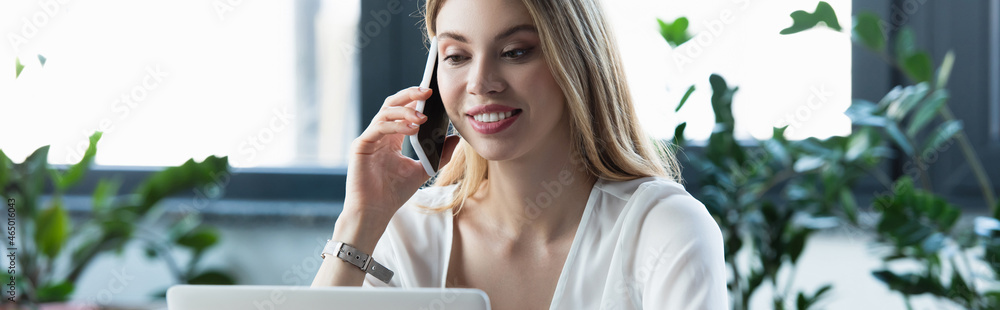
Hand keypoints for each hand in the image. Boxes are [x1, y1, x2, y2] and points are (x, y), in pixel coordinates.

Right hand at [344, 87, 459, 224]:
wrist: (375, 212)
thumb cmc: (393, 193)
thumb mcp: (423, 171)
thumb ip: (439, 156)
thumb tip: (456, 140)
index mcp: (392, 137)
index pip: (403, 109)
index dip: (416, 98)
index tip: (433, 93)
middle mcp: (379, 134)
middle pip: (392, 104)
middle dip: (410, 95)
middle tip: (428, 91)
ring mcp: (369, 138)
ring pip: (385, 112)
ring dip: (406, 111)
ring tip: (423, 117)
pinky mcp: (361, 146)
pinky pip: (379, 128)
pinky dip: (396, 125)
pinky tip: (413, 128)